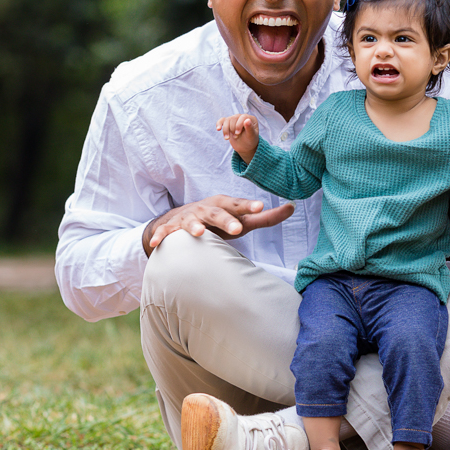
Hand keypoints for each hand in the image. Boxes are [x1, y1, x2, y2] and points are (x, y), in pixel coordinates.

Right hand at [143, 195, 294, 254]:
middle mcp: (207, 209)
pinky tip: (156, 244)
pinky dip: (160, 237)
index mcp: (224, 205)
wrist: (180, 219)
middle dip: (227, 220)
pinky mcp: (172, 228)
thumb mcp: (241, 218)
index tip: (261, 206)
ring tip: (198, 233)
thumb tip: (293, 207)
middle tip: (238, 228)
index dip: (249, 205)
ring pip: (192, 221)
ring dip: (194, 226)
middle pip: (218, 213)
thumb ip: (266, 216)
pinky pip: (165, 233)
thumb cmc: (218, 220)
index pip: (239, 205)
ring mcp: (188, 218)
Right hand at [216, 114, 259, 163]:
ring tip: (227, 138)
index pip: (242, 117)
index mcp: (250, 119)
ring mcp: (235, 119)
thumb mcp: (251, 136)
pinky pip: (222, 120)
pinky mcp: (228, 123)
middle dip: (232, 129)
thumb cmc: (250, 141)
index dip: (238, 125)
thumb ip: (250, 128)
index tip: (238, 133)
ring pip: (227, 120)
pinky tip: (218, 129)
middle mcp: (242, 117)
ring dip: (226, 130)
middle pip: (233, 119)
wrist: (245, 147)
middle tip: (236, 137)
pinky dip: (219, 124)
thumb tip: (247, 120)